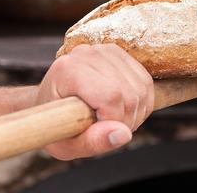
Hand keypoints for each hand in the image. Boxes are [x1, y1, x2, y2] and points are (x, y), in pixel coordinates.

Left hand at [35, 43, 153, 160]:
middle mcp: (87, 54)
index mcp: (68, 71)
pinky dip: (141, 103)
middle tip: (106, 130)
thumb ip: (92, 142)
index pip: (111, 95)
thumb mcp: (66, 145)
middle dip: (126, 121)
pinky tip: (122, 110)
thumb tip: (124, 134)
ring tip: (112, 121)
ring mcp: (105, 51)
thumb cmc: (54, 126)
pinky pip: (145, 82)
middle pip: (130, 94)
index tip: (99, 132)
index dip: (115, 121)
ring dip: (135, 114)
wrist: (51, 104)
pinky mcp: (119, 54)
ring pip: (142, 89)